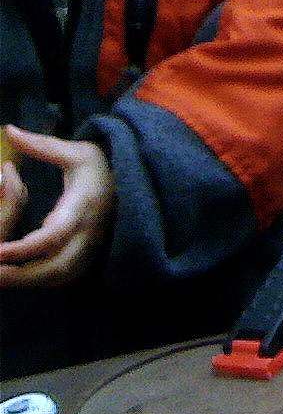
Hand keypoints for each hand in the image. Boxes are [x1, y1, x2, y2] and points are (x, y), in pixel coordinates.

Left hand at [0, 126, 115, 289]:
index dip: (26, 247)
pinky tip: (20, 279)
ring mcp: (92, 247)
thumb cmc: (102, 167)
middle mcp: (89, 233)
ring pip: (61, 276)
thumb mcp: (76, 151)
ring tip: (0, 280)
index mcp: (83, 206)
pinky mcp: (91, 255)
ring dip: (29, 282)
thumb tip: (10, 131)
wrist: (138, 185)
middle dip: (22, 275)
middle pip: (57, 266)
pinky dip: (41, 282)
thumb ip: (41, 145)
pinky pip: (65, 276)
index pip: (55, 234)